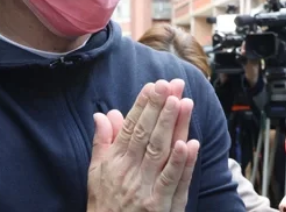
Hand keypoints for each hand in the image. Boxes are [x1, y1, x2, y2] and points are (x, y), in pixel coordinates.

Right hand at [88, 79, 199, 211]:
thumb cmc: (104, 204)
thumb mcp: (95, 171)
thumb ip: (102, 141)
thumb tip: (102, 114)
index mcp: (115, 161)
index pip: (131, 127)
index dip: (143, 105)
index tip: (154, 86)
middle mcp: (131, 171)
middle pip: (148, 134)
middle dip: (161, 107)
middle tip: (172, 85)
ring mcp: (147, 188)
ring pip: (162, 151)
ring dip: (173, 126)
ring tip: (183, 102)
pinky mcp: (162, 206)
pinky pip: (173, 181)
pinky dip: (182, 163)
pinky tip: (190, 143)